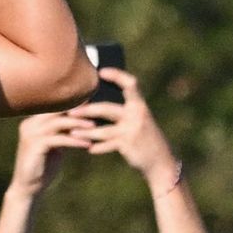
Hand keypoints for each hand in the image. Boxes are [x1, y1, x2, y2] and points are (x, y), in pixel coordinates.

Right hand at [10, 112, 92, 197]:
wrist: (28, 188)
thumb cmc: (43, 167)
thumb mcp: (55, 145)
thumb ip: (62, 132)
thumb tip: (80, 119)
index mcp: (33, 122)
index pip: (55, 108)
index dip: (73, 106)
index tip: (93, 107)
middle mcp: (29, 125)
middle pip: (56, 111)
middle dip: (77, 111)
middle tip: (97, 112)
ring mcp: (30, 134)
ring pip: (58, 122)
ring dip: (78, 124)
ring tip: (94, 127)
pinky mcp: (35, 146)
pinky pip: (59, 139)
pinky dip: (74, 141)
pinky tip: (87, 145)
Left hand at [66, 68, 179, 188]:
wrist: (161, 161)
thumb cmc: (144, 136)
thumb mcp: (138, 120)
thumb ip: (123, 110)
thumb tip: (95, 99)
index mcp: (139, 105)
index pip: (130, 84)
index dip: (117, 76)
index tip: (101, 71)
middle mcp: (137, 115)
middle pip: (106, 109)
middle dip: (86, 110)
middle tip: (70, 112)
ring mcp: (132, 130)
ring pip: (102, 130)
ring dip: (85, 132)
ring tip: (71, 133)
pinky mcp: (128, 145)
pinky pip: (106, 145)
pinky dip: (96, 147)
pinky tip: (88, 149)